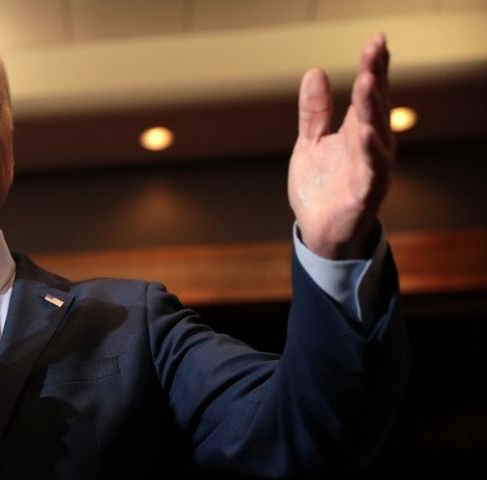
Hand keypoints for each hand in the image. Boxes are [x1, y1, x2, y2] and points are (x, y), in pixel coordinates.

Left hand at [288, 33, 394, 258]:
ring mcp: (370, 170)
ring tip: (367, 83)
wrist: (318, 231)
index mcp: (357, 131)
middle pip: (374, 108)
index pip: (368, 94)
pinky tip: (366, 134)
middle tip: (374, 51)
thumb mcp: (311, 143)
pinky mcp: (364, 194)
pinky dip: (370, 154)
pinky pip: (371, 172)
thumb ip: (314, 112)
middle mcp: (369, 146)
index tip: (376, 40)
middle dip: (375, 78)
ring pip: (376, 135)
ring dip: (373, 109)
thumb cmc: (321, 187)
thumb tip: (314, 72)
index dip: (373, 67)